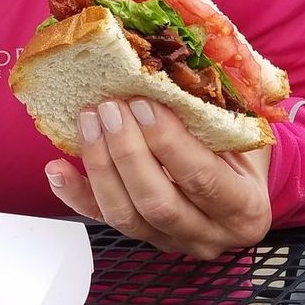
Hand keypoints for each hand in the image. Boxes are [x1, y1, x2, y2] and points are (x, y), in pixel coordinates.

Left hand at [45, 99, 272, 258]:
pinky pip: (102, 219)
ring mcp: (171, 241)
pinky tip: (58, 169)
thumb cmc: (243, 149)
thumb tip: (175, 63)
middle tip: (110, 108)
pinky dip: (76, 194)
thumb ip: (219, 111)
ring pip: (126, 215)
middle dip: (128, 152)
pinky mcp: (141, 237)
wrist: (244, 182)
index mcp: (246, 208)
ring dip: (100, 166)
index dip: (169, 142)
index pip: (203, 180)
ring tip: (88, 121)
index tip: (144, 104)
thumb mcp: (246, 131)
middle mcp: (209, 234)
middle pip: (158, 203)